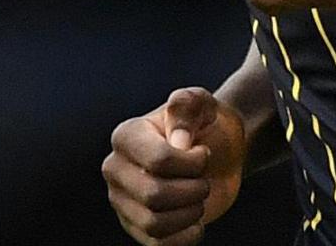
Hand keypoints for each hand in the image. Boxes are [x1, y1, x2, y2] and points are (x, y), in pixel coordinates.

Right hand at [103, 87, 246, 244]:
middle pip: (154, 194)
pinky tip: (196, 222)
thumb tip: (178, 140)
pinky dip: (186, 237)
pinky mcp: (137, 228)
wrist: (219, 154)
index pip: (158, 160)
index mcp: (126, 136)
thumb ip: (188, 106)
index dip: (192, 163)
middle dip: (193, 189)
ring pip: (154, 223)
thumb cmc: (207, 127)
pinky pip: (157, 245)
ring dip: (191, 213)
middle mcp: (116, 170)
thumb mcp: (203, 104)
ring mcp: (123, 202)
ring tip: (199, 198)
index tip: (203, 152)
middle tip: (204, 179)